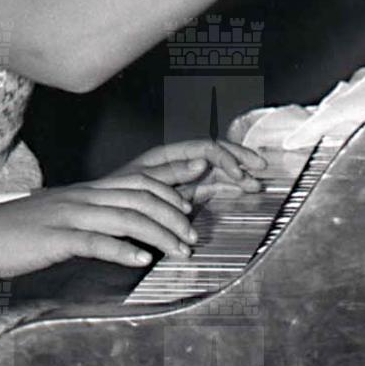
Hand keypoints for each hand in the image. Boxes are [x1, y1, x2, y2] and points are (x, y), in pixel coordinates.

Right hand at [0, 170, 197, 284]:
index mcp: (84, 192)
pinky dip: (122, 250)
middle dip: (173, 216)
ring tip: (180, 252)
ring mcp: (68, 216)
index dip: (169, 189)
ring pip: (125, 218)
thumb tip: (121, 234)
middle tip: (193, 237)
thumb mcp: (59, 219)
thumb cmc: (15, 233)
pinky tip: (141, 261)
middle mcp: (81, 198)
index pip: (137, 181)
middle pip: (140, 197)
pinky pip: (95, 241)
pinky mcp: (55, 238)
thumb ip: (90, 221)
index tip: (192, 203)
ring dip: (159, 235)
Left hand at [110, 137, 267, 201]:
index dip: (225, 156)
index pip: (204, 147)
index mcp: (167, 155)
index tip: (239, 172)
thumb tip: (201, 162)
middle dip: (239, 159)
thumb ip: (171, 173)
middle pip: (216, 154)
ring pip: (218, 170)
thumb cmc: (115, 196)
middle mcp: (179, 164)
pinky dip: (229, 186)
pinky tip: (243, 188)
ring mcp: (184, 179)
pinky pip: (212, 186)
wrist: (104, 218)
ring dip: (238, 174)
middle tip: (260, 167)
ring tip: (256, 182)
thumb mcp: (141, 182)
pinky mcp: (187, 196)